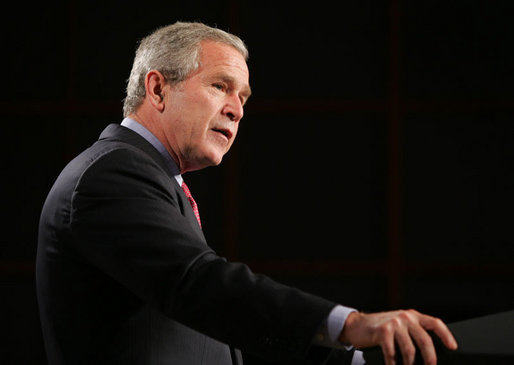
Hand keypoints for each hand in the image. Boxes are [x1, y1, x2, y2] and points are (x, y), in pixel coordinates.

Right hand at [339, 309, 457, 364]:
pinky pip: (392, 354)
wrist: (357, 325)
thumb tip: (430, 353)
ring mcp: (393, 323)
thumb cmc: (380, 328)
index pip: (435, 323)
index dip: (446, 335)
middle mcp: (405, 317)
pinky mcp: (382, 332)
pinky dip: (393, 364)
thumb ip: (413, 332)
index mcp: (412, 316)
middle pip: (425, 339)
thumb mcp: (399, 325)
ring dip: (409, 364)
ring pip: (409, 350)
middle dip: (430, 357)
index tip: (453, 347)